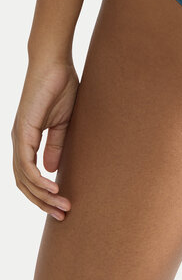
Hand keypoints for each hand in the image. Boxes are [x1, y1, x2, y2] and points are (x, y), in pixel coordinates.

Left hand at [12, 59, 78, 220]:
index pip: (30, 177)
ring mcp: (19, 138)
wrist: (54, 63)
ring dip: (42, 197)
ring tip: (62, 206)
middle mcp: (19, 142)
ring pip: (24, 179)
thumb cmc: (60, 87)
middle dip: (43, 203)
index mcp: (28, 140)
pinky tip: (53, 188)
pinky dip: (38, 180)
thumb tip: (51, 171)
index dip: (44, 194)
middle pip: (25, 184)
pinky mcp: (23, 131)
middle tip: (63, 215)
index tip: (64, 206)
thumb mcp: (63, 122)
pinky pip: (27, 164)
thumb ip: (56, 145)